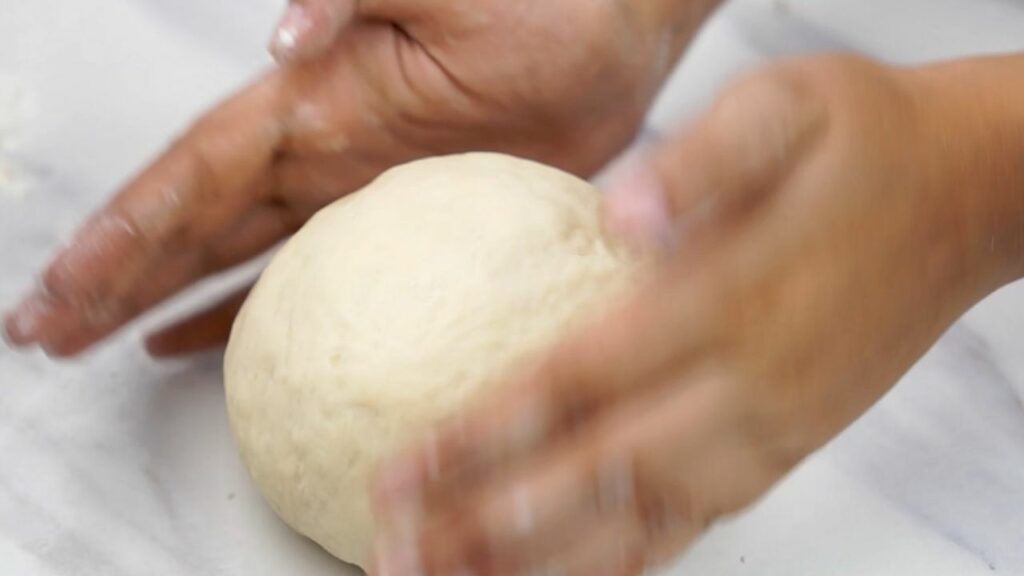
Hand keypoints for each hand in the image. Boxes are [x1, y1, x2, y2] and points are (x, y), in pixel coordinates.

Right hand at [4, 0, 721, 356]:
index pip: (196, 173)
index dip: (128, 228)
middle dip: (115, 275)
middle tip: (43, 330)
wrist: (612, 31)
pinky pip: (303, 277)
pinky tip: (197, 342)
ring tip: (92, 340)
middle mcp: (315, 150)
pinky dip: (244, 310)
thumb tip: (284, 33)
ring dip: (159, 298)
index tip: (66, 282)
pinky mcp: (397, 225)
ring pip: (231, 256)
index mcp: (314, 99)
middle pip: (192, 224)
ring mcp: (350, 192)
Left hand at [370, 55, 1023, 575]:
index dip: (484, 433)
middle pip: (597, 476)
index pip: (580, 382)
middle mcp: (750, 385)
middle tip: (399, 551)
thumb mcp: (785, 104)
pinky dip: (620, 562)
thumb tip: (619, 214)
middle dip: (488, 524)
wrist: (968, 195)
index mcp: (731, 297)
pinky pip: (694, 523)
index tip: (404, 466)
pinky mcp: (786, 449)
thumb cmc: (865, 141)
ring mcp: (771, 430)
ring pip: (641, 520)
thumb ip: (702, 160)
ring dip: (539, 563)